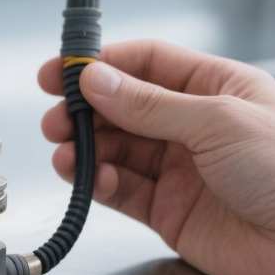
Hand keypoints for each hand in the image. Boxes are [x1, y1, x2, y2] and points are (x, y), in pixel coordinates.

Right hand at [39, 39, 274, 274]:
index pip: (146, 64)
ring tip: (66, 152)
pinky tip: (91, 179)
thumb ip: (149, 104)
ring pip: (115, 150)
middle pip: (123, 107)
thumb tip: (96, 80)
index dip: (101, 64)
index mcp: (215, 89)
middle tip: (56, 117)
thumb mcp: (218, 122)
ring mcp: (179, 169)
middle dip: (84, 110)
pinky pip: (122, 190)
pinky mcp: (168, 210)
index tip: (62, 71)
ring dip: (85, 148)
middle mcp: (193, 126)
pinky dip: (100, 184)